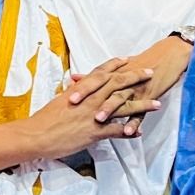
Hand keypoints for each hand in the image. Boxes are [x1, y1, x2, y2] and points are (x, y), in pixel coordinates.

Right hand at [21, 63, 148, 158]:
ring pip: (124, 107)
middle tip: (151, 72)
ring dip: (142, 104)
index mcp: (81, 90)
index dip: (116, 65)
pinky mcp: (95, 132)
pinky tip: (139, 131)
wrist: (37, 135)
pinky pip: (117, 130)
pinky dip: (129, 130)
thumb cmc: (45, 119)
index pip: (102, 72)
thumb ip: (72, 93)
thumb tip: (75, 85)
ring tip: (157, 104)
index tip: (128, 59)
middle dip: (136, 77)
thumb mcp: (59, 101)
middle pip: (118, 84)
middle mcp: (91, 99)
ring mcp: (94, 115)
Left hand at [72, 35, 191, 122]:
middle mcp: (122, 81)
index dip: (80, 87)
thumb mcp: (117, 70)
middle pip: (102, 87)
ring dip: (109, 109)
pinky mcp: (148, 97)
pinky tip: (129, 132)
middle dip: (88, 96)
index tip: (65, 95)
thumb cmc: (139, 65)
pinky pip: (141, 112)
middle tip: (73, 105)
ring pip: (120, 99)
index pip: (93, 79)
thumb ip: (94, 76)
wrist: (167, 57)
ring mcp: (135, 89)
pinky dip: (135, 122)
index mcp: (112, 74)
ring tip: (98, 120)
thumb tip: (75, 78)